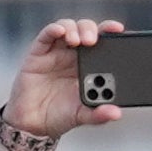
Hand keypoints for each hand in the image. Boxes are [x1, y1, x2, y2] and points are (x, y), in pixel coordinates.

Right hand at [5, 16, 122, 141]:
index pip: (103, 43)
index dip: (110, 33)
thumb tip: (116, 113)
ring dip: (74, 29)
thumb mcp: (82, 116)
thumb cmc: (60, 116)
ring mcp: (56, 51)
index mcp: (90, 67)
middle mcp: (74, 55)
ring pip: (68, 27)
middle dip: (92, 30)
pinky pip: (46, 35)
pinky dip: (53, 29)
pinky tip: (59, 31)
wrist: (33, 123)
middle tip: (92, 41)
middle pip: (86, 30)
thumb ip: (98, 114)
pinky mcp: (39, 52)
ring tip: (77, 41)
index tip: (118, 30)